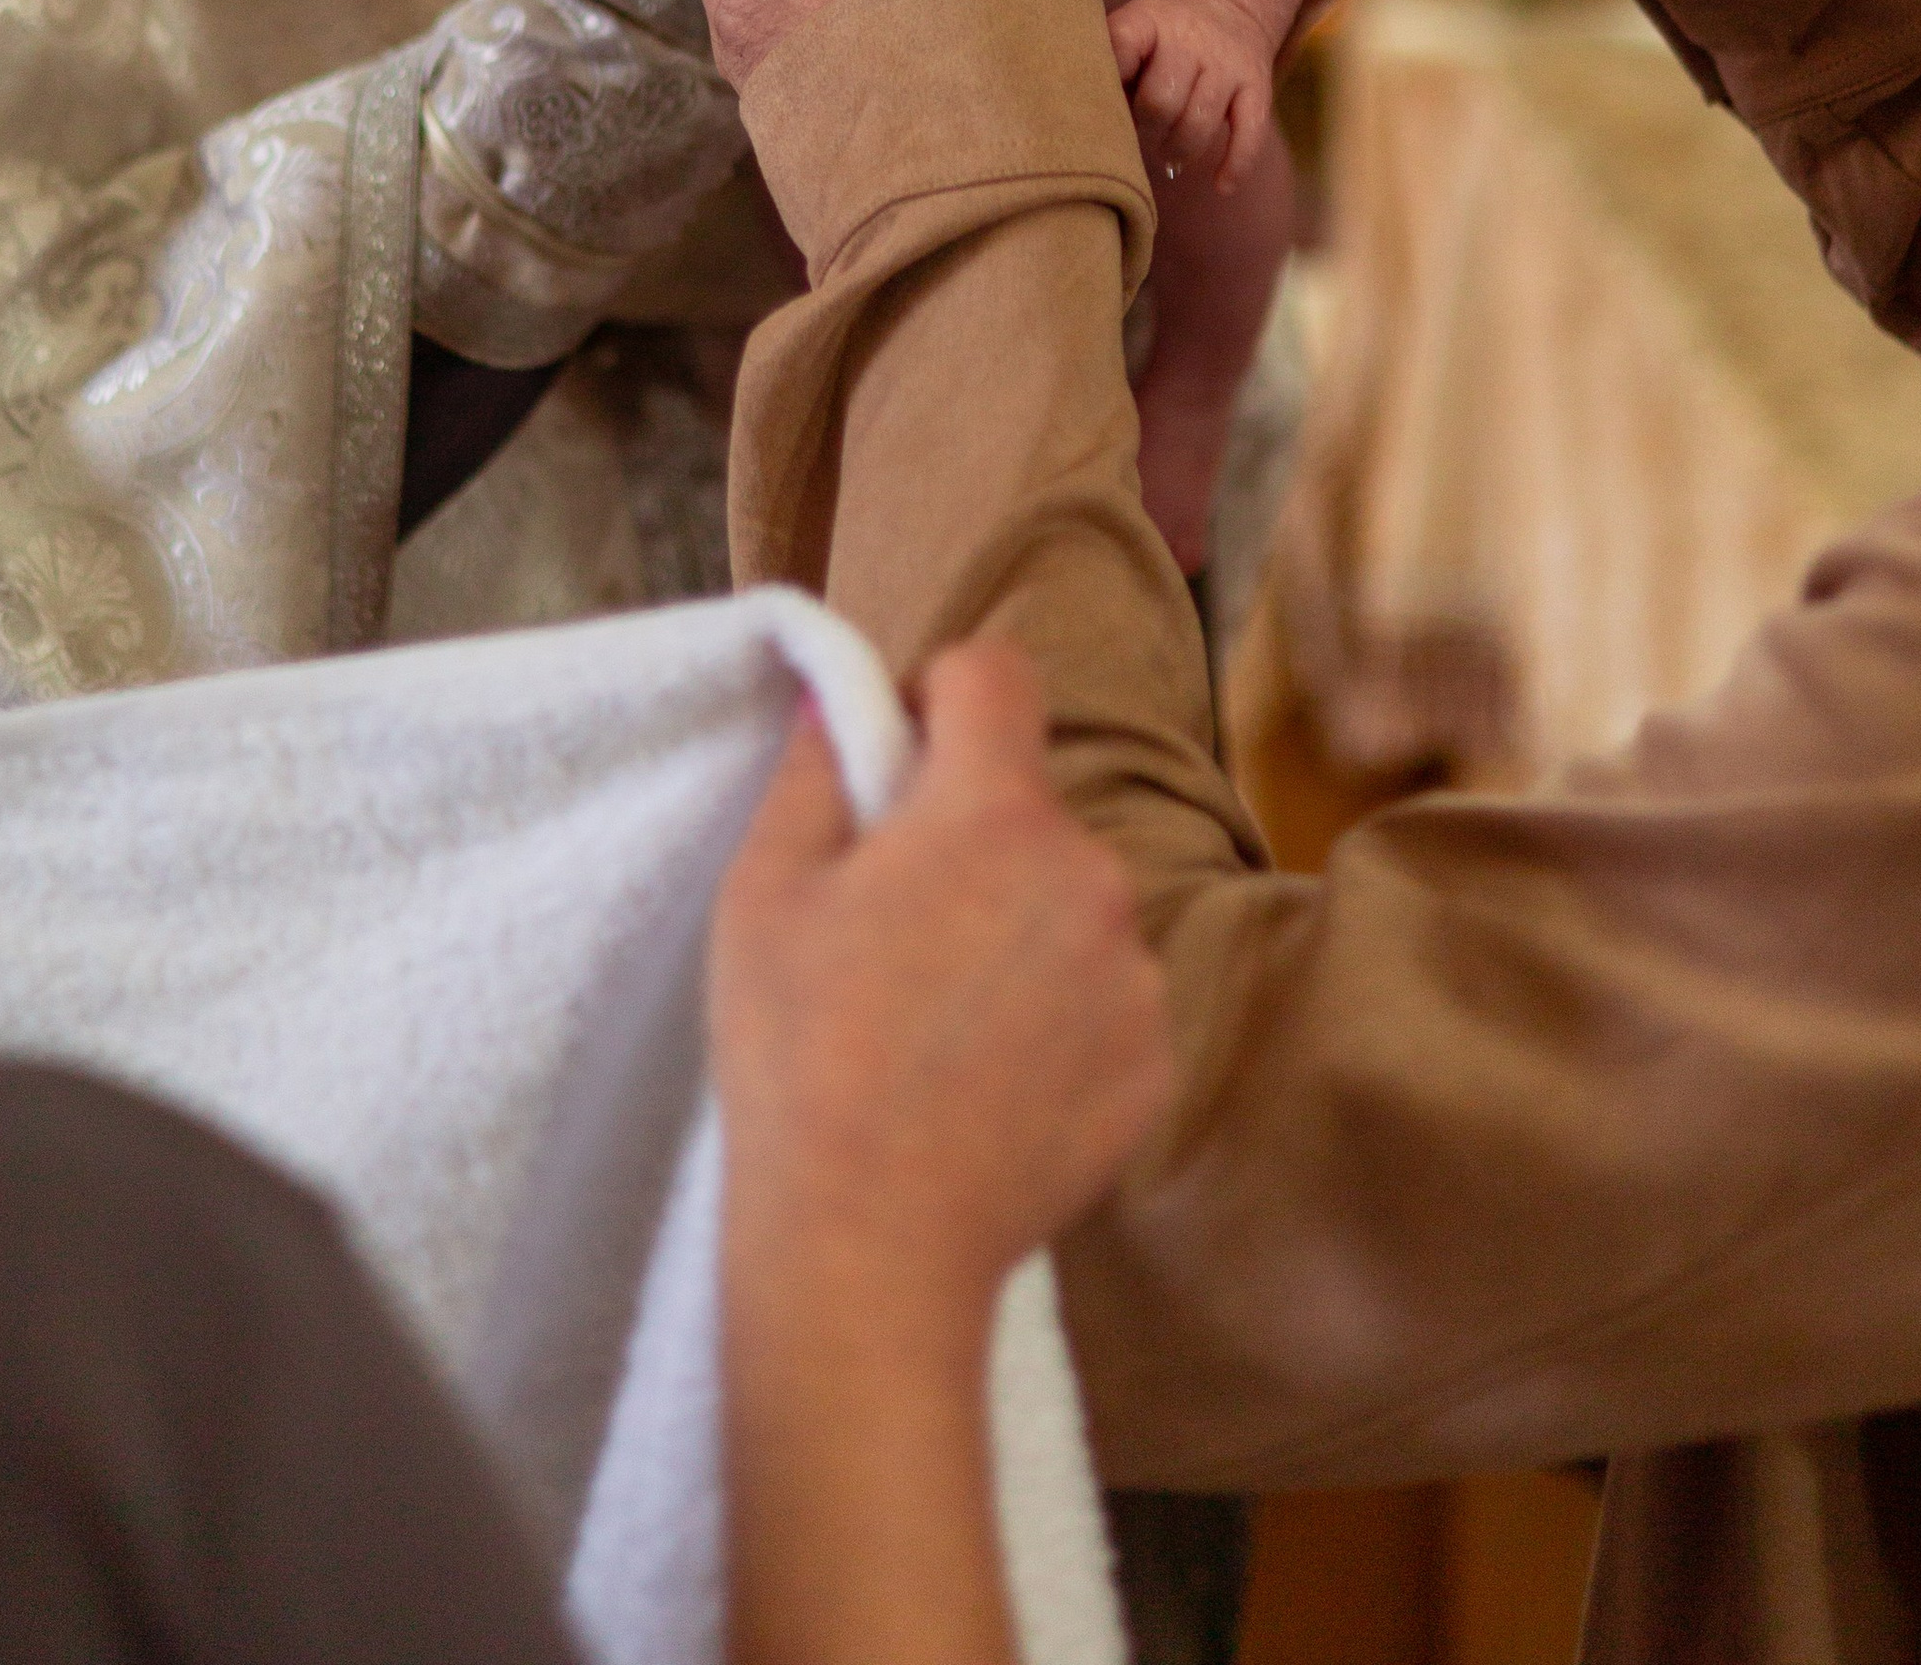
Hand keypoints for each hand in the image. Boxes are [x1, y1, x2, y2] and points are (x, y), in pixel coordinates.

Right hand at [710, 641, 1169, 1353]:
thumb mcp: (765, 890)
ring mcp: (1135, 973)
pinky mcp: (1155, 1062)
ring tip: (937, 1020)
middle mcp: (1090, 873)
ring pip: (1071, 901)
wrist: (869, 1248)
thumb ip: (816, 766)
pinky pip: (1105, 996)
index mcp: (993, 812)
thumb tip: (839, 695)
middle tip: (894, 923)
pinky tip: (987, 1080)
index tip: (897, 760)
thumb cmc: (799, 1057)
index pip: (996, 673)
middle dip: (970, 832)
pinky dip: (1057, 1016)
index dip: (939, 692)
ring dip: (1019, 926)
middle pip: (1030, 802)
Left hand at [1107, 0, 1276, 188]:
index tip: (1100, 102)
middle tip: (1143, 133)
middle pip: (1160, 101)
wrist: (1229, 6)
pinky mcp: (1258, 86)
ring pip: (1199, 123)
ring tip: (1169, 155)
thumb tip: (1093, 122)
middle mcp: (1191, 39)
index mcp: (1148, 21)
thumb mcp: (1132, 31)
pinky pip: (1250, 132)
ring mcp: (1227, 63)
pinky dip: (1235, 164)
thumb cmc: (1162, 36)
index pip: (1122, 45)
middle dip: (1147, 128)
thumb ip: (1110, 67)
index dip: (1108, 79)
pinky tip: (1221, 186)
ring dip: (1179, 150)